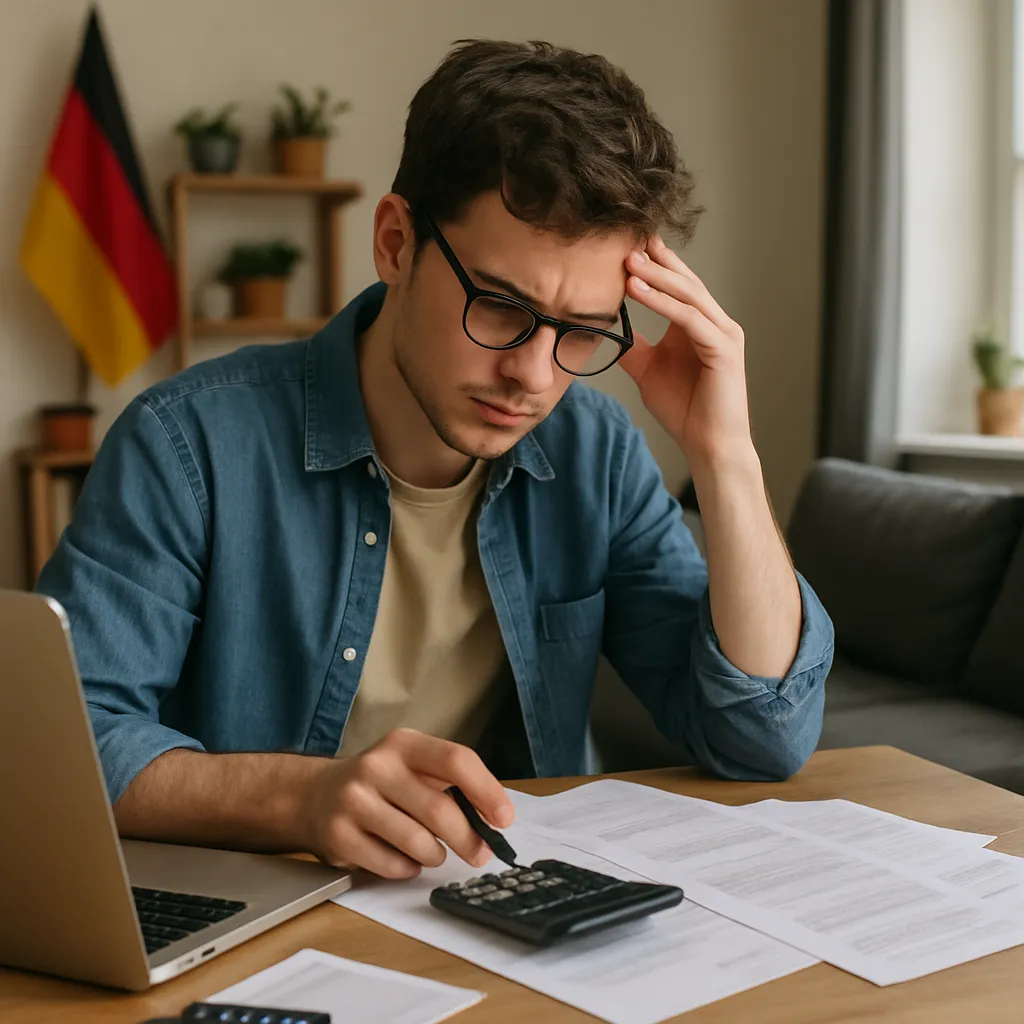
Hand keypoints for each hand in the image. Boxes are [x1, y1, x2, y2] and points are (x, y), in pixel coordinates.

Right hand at [302, 728, 513, 879]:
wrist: (313, 795)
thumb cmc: (380, 782)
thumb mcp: (411, 764)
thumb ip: (449, 783)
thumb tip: (495, 817)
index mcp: (403, 744)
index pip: (456, 760)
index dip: (487, 791)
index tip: (504, 819)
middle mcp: (377, 767)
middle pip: (439, 810)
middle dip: (469, 838)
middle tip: (481, 854)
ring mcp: (354, 802)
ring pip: (418, 843)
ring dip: (437, 855)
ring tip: (435, 852)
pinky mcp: (339, 837)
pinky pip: (393, 865)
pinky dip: (409, 868)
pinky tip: (405, 858)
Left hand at [619, 237, 752, 468]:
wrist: (707, 445)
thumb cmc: (684, 410)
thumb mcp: (647, 371)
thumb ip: (634, 347)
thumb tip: (607, 329)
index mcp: (699, 326)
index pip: (678, 285)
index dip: (656, 263)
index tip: (628, 244)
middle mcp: (715, 324)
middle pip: (685, 282)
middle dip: (657, 261)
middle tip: (628, 241)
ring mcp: (723, 335)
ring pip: (688, 295)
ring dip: (657, 277)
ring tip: (628, 262)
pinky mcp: (723, 350)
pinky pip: (689, 319)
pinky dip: (663, 303)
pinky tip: (638, 291)